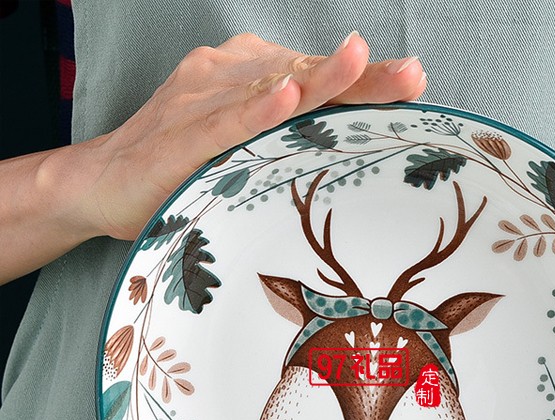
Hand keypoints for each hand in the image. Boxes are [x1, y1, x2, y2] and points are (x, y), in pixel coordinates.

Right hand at [52, 32, 425, 243]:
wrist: (102, 182)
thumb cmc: (179, 168)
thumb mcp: (242, 151)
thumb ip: (284, 143)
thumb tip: (340, 155)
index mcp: (251, 81)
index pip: (316, 81)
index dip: (363, 82)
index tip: (411, 82)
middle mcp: (232, 79)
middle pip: (305, 77)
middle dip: (359, 77)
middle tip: (410, 75)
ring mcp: (205, 102)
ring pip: (271, 89)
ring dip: (320, 78)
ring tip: (361, 62)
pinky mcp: (181, 137)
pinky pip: (225, 122)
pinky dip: (256, 111)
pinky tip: (285, 97)